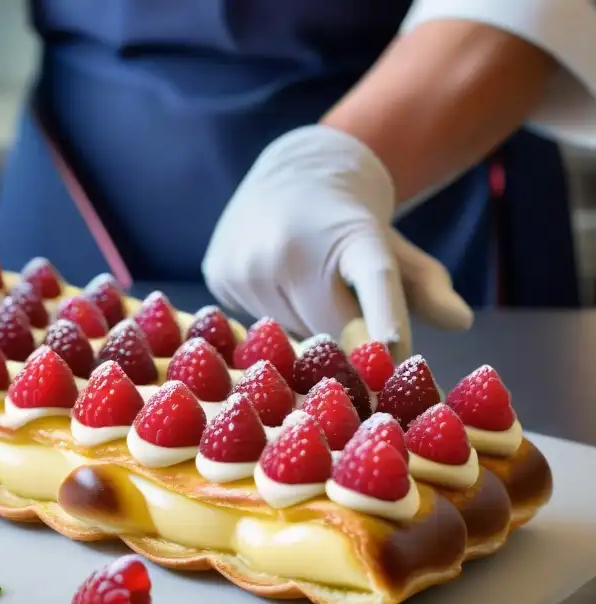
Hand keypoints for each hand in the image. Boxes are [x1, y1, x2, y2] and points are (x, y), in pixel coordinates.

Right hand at [202, 125, 472, 359]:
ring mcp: (250, 260)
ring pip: (289, 333)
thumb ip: (427, 286)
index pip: (373, 280)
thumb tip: (461, 322)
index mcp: (352, 234)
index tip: (393, 353)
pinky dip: (273, 317)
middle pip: (329, 331)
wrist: (294, 173)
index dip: (383, 317)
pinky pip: (256, 324)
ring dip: (305, 326)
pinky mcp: (219, 273)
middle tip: (345, 308)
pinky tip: (276, 283)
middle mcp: (293, 245)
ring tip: (305, 285)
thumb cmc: (351, 224)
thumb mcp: (393, 248)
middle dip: (345, 335)